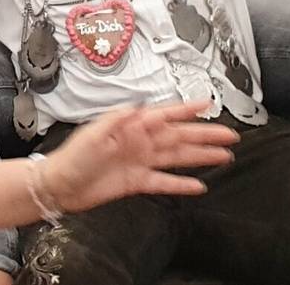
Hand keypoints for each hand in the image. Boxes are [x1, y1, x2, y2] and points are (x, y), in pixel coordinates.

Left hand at [45, 100, 238, 212]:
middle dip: (205, 134)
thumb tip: (137, 108)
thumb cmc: (71, 157)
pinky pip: (164, 182)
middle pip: (179, 136)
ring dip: (200, 156)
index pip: (164, 114)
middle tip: (229, 134)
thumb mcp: (93, 133)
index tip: (207, 103)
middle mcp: (138, 142)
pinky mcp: (136, 181)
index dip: (186, 109)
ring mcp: (139, 162)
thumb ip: (117, 120)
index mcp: (130, 126)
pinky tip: (198, 186)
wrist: (60, 184)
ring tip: (224, 156)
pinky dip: (181, 184)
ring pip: (177, 157)